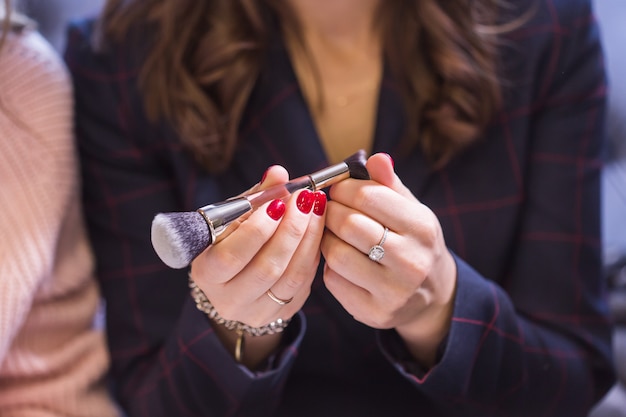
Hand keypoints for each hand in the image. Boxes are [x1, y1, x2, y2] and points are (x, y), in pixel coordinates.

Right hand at [190, 166, 326, 367]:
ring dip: (309, 238)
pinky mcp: (282, 314)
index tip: (279, 202)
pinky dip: (313, 253)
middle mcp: (229, 299)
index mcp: (207, 274)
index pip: (231, 256)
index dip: (257, 230)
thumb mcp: (232, 219)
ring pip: (291, 277)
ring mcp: (257, 312)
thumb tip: (278, 173)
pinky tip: (317, 229)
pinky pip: (304, 283)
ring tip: (317, 207)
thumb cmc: (230, 243)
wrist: (233, 284)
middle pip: (267, 268)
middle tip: (305, 199)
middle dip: (291, 229)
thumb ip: (255, 197)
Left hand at [321, 153, 456, 366]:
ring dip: (327, 240)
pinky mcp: (374, 312)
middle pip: (347, 225)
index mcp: (422, 227)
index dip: (343, 189)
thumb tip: (376, 158)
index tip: (338, 191)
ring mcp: (393, 291)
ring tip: (335, 236)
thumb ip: (389, 185)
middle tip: (330, 210)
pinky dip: (330, 267)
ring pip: (336, 254)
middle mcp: (412, 261)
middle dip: (331, 212)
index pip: (367, 196)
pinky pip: (333, 280)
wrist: (433, 295)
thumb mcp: (411, 210)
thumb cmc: (414, 242)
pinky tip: (343, 262)